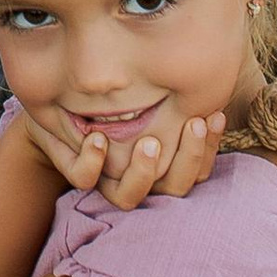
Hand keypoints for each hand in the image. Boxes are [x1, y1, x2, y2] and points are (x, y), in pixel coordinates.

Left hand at [17, 105, 226, 209]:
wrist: (62, 102)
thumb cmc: (116, 101)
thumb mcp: (151, 96)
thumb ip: (179, 101)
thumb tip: (214, 80)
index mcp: (162, 167)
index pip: (196, 170)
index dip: (208, 147)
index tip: (214, 114)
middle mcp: (137, 179)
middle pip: (173, 188)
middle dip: (187, 157)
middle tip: (192, 122)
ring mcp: (105, 179)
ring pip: (128, 196)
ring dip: (142, 171)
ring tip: (149, 142)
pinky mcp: (75, 170)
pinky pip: (84, 178)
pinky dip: (93, 161)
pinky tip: (99, 137)